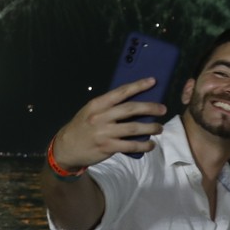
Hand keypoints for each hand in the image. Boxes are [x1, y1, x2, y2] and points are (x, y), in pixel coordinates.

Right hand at [50, 77, 165, 171]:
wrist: (66, 148)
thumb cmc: (82, 127)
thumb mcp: (90, 111)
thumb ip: (108, 107)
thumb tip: (133, 104)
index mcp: (97, 104)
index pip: (121, 92)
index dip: (138, 86)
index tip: (152, 81)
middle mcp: (101, 117)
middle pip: (130, 109)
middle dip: (150, 108)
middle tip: (163, 109)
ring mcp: (104, 133)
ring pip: (133, 128)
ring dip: (150, 128)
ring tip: (159, 128)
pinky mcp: (108, 147)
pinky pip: (130, 146)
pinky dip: (143, 145)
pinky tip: (150, 144)